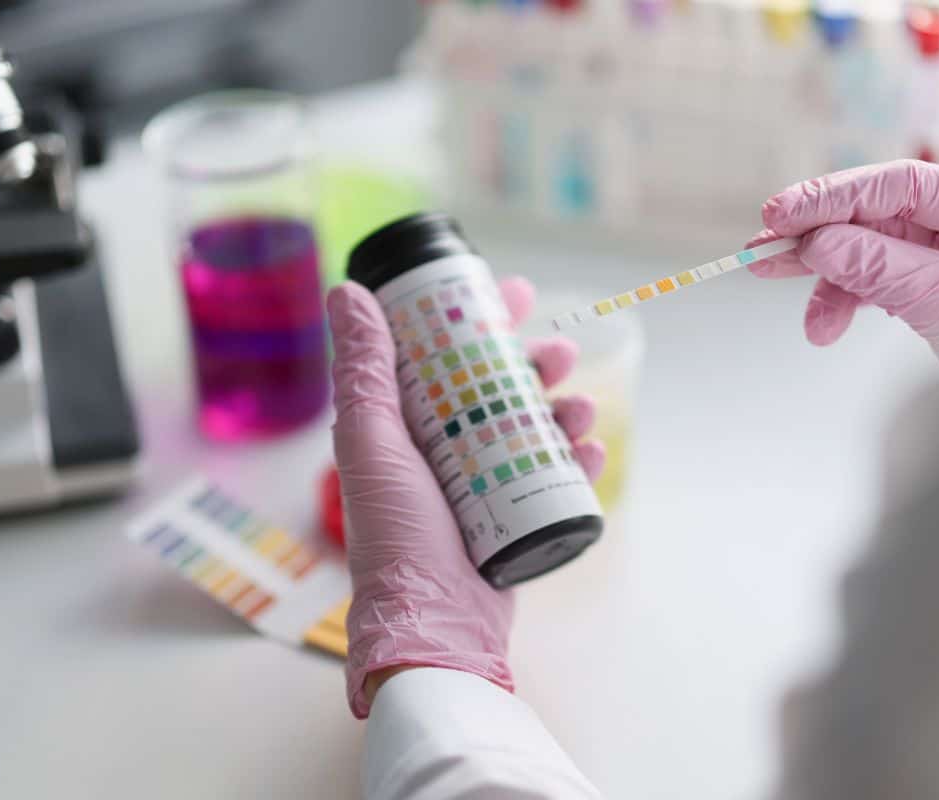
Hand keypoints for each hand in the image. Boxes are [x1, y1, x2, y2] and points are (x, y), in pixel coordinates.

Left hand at [329, 277, 604, 718]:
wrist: (433, 624)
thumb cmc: (395, 535)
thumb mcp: (373, 442)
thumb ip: (364, 370)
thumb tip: (348, 291)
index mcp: (406, 427)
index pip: (447, 356)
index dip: (480, 320)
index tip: (514, 292)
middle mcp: (444, 451)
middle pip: (499, 388)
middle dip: (535, 364)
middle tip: (562, 351)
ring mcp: (483, 485)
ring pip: (534, 428)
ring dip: (565, 408)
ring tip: (581, 407)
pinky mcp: (516, 519)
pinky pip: (554, 478)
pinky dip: (577, 460)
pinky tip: (590, 450)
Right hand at [748, 160, 938, 370]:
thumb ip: (881, 267)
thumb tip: (816, 243)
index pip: (902, 185)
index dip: (834, 197)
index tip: (781, 214)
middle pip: (878, 213)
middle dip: (818, 233)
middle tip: (762, 246)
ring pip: (870, 247)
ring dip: (825, 276)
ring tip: (777, 288)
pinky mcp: (937, 280)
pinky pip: (878, 278)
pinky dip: (847, 300)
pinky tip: (825, 324)